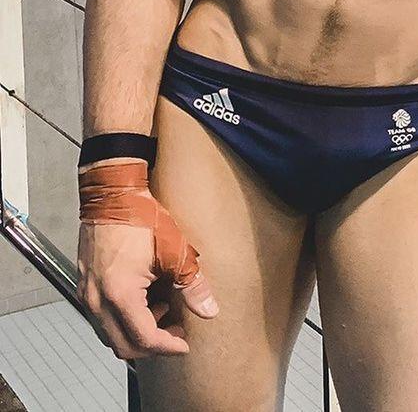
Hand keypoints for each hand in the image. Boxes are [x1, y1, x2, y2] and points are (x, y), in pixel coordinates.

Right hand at [76, 178, 218, 361]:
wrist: (112, 194)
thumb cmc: (140, 216)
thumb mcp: (175, 250)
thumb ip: (192, 285)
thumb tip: (208, 309)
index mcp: (120, 295)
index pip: (143, 339)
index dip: (167, 346)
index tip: (183, 344)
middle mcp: (98, 301)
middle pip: (124, 346)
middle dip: (152, 345)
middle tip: (175, 331)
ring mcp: (88, 294)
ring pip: (110, 335)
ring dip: (136, 333)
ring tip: (162, 310)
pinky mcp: (85, 286)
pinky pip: (101, 319)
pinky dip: (123, 320)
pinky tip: (144, 299)